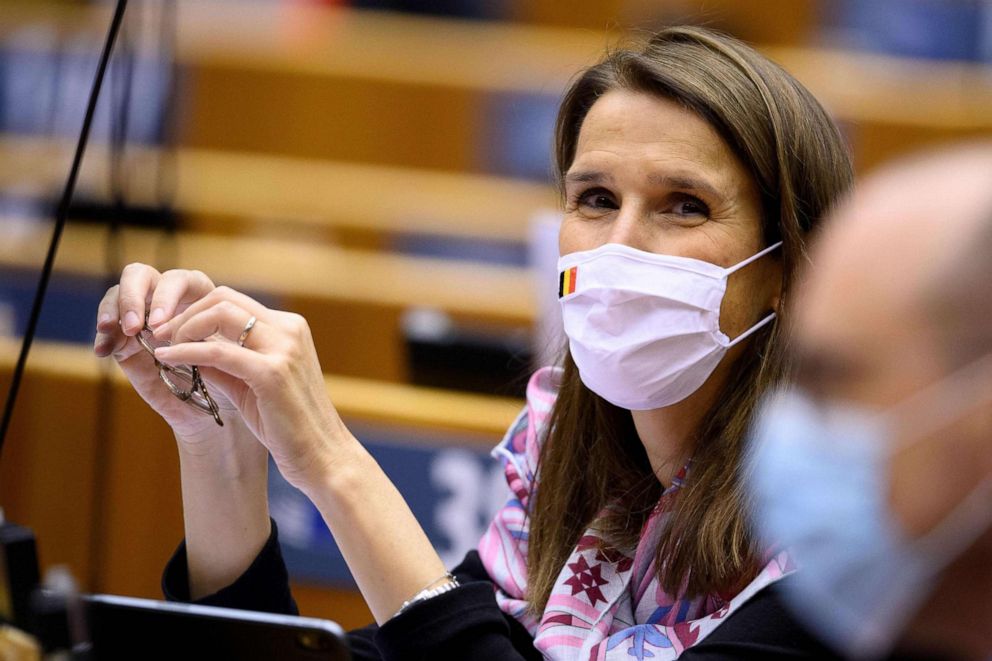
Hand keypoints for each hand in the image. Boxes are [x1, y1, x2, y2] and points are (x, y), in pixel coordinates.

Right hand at [93, 264, 241, 439]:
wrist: (208, 408)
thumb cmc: (224, 377)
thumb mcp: (223, 355)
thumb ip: (206, 338)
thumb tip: (189, 331)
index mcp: (197, 297)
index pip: (180, 279)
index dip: (168, 294)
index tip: (161, 324)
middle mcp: (166, 301)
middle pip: (141, 276)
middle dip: (133, 296)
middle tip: (133, 326)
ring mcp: (142, 318)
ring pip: (118, 294)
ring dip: (113, 309)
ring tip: (110, 329)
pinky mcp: (124, 340)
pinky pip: (107, 329)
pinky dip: (103, 336)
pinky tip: (103, 350)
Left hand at [150, 285, 353, 492]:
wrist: (321, 455)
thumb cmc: (288, 425)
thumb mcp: (254, 384)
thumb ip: (226, 363)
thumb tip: (186, 347)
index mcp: (289, 329)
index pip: (233, 302)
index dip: (196, 311)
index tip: (171, 331)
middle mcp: (289, 330)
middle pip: (224, 298)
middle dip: (185, 313)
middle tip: (159, 334)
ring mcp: (284, 348)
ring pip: (220, 314)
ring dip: (183, 327)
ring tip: (163, 346)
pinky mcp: (272, 372)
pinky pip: (218, 351)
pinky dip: (187, 351)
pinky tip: (167, 358)